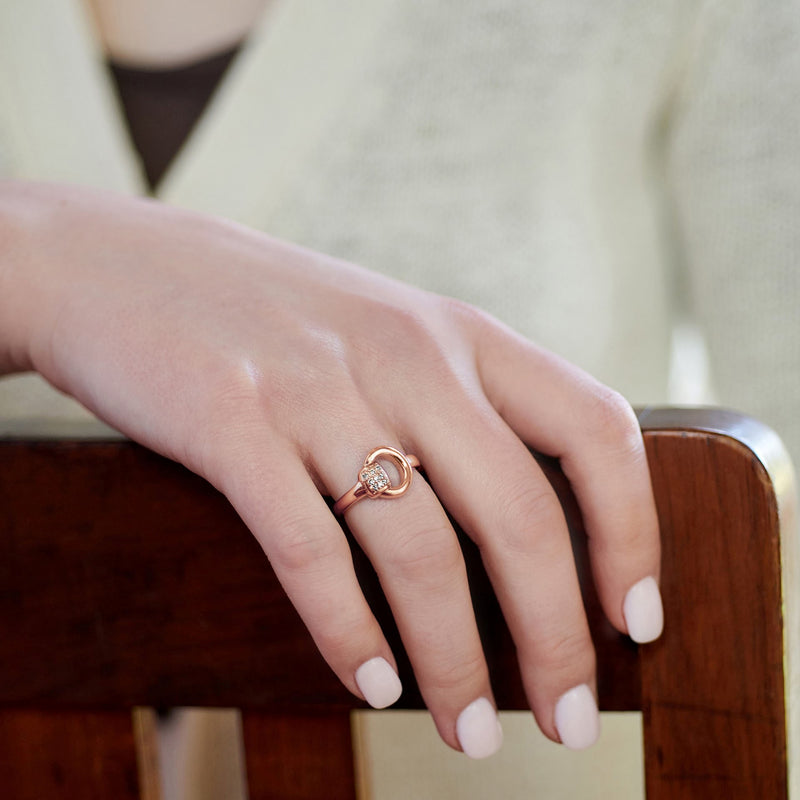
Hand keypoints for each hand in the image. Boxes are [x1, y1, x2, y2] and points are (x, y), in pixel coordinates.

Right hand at [1, 181, 661, 756]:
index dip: (632, 531)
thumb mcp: (392, 332)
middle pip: (519, 514)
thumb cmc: (274, 314)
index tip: (632, 619)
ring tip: (467, 731)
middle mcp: (404, 355)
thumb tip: (531, 529)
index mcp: (459, 333)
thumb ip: (460, 405)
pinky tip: (369, 683)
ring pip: (418, 550)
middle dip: (555, 635)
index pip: (595, 428)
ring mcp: (316, 388)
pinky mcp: (231, 422)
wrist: (123, 262)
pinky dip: (347, 631)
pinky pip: (309, 550)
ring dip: (453, 660)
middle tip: (565, 720)